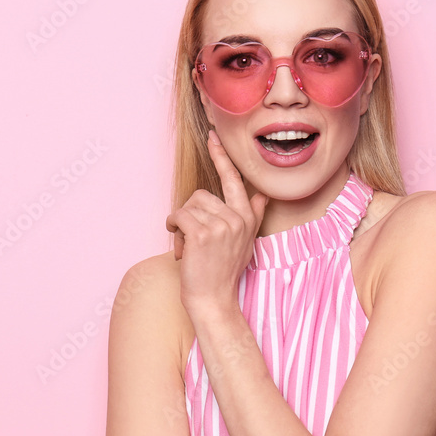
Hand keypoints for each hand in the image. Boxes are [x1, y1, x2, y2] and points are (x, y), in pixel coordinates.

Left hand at [165, 130, 268, 314]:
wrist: (214, 299)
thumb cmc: (224, 272)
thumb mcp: (245, 241)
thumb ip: (253, 215)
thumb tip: (262, 195)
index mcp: (247, 217)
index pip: (233, 180)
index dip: (221, 157)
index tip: (212, 136)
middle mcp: (237, 218)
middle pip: (201, 195)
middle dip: (190, 215)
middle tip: (192, 239)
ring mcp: (221, 225)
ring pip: (188, 207)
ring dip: (181, 225)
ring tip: (189, 247)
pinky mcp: (203, 234)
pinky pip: (179, 216)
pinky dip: (173, 228)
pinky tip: (181, 245)